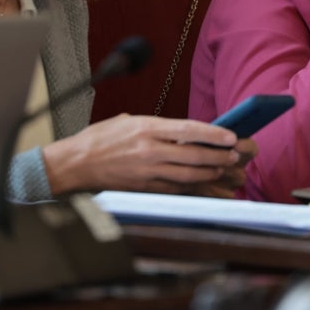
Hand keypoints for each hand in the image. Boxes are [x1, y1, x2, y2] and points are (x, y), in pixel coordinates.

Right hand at [42, 114, 247, 195]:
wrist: (75, 163)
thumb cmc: (101, 138)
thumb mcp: (129, 121)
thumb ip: (157, 127)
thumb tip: (184, 132)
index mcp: (146, 127)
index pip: (187, 129)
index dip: (213, 134)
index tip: (231, 136)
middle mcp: (149, 149)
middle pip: (193, 155)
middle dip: (217, 157)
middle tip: (234, 156)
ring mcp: (147, 171)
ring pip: (187, 175)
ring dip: (210, 173)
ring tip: (225, 170)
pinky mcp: (143, 187)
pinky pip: (175, 188)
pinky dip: (193, 188)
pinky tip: (206, 185)